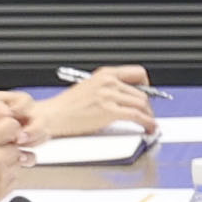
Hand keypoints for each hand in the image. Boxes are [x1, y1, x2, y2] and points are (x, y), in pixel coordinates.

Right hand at [0, 91, 38, 190]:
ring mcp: (0, 177)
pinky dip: (6, 177)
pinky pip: (13, 179)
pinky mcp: (0, 192)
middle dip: (7, 146)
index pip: (13, 125)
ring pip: (17, 163)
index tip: (1, 132)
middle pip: (16, 145)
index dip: (6, 128)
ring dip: (8, 162)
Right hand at [32, 69, 152, 144]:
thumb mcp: (90, 89)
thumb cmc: (67, 107)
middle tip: (148, 116)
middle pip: (142, 92)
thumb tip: (128, 99)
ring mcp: (109, 95)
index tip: (148, 97)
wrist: (52, 116)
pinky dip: (147, 123)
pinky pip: (137, 116)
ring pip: (142, 104)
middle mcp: (109, 81)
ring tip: (149, 124)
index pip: (138, 73)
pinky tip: (149, 128)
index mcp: (105, 73)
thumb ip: (109, 90)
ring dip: (149, 116)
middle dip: (148, 107)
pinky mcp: (109, 110)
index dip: (147, 86)